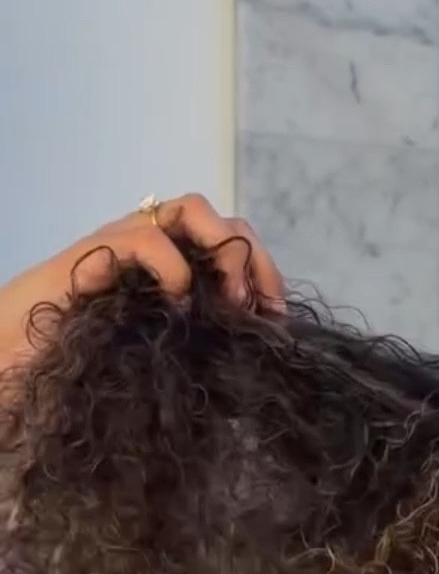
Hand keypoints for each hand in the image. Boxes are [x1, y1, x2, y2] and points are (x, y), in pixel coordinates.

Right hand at [0, 192, 285, 373]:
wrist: (22, 360)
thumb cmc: (92, 363)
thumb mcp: (167, 358)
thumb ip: (206, 350)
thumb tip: (257, 363)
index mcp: (180, 271)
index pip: (237, 248)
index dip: (266, 276)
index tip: (278, 320)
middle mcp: (159, 248)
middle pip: (224, 221)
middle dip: (254, 259)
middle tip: (261, 308)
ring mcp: (129, 243)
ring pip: (192, 209)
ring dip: (223, 248)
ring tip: (230, 298)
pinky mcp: (101, 251)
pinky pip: (150, 238)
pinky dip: (176, 267)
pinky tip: (179, 304)